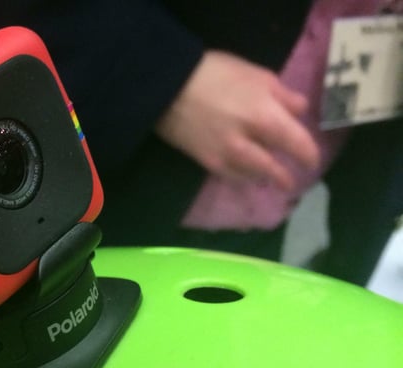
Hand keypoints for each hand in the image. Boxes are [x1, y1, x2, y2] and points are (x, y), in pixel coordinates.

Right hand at [155, 50, 319, 190]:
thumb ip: (282, 94)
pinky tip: (245, 177)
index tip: (311, 160)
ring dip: (264, 179)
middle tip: (291, 182)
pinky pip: (230, 176)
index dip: (308, 154)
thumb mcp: (255, 74)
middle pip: (274, 167)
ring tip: (269, 180)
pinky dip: (241, 178)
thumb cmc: (214, 72)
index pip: (296, 143)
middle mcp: (248, 142)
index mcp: (265, 115)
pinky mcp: (207, 161)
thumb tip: (299, 110)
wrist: (167, 87)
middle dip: (285, 176)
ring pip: (252, 175)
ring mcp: (226, 155)